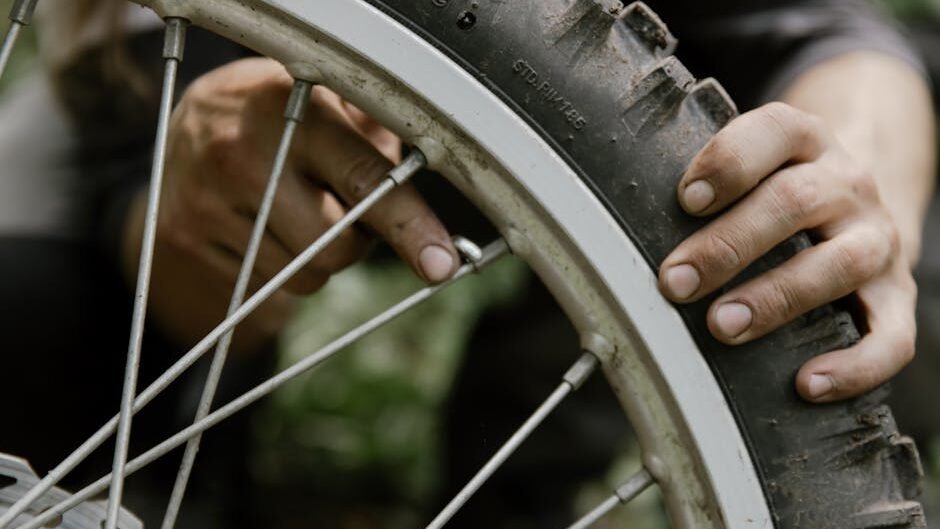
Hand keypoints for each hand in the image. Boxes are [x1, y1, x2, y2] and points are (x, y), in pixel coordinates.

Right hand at [127, 58, 456, 350]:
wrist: (181, 129)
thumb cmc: (279, 117)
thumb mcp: (327, 100)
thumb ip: (378, 136)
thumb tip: (442, 183)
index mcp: (289, 110)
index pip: (362, 178)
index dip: (409, 224)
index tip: (441, 262)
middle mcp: (242, 154)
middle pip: (336, 247)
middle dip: (354, 242)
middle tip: (337, 208)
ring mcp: (206, 201)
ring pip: (304, 278)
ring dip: (317, 260)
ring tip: (294, 212)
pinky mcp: (185, 240)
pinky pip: (263, 289)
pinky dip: (278, 270)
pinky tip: (260, 228)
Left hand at [658, 102, 915, 402]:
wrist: (859, 211)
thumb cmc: (773, 196)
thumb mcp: (748, 171)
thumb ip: (702, 189)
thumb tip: (614, 232)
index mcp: (805, 143)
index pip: (776, 131)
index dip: (730, 161)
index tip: (686, 200)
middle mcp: (847, 185)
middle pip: (795, 202)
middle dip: (729, 244)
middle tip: (674, 281)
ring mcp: (878, 240)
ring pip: (840, 264)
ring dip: (775, 297)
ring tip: (721, 326)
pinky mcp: (897, 298)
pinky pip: (891, 337)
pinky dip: (854, 364)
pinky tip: (806, 383)